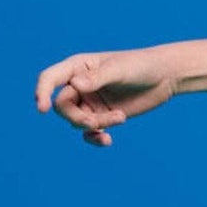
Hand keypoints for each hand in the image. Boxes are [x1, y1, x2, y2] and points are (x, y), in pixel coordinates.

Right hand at [34, 49, 177, 146]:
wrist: (164, 77)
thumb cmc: (141, 66)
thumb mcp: (119, 70)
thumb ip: (97, 78)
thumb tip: (74, 85)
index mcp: (77, 67)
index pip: (50, 79)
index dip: (42, 93)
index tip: (42, 109)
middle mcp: (79, 85)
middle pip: (63, 107)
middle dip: (77, 118)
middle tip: (96, 123)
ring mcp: (90, 102)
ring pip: (78, 121)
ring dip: (96, 125)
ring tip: (120, 117)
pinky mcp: (102, 116)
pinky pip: (89, 132)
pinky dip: (95, 138)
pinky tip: (108, 141)